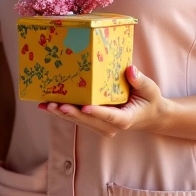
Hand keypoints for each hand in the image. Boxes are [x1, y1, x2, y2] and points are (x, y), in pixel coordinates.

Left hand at [38, 66, 168, 136]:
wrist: (148, 115)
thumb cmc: (149, 100)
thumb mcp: (150, 89)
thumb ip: (140, 81)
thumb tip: (130, 69)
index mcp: (126, 118)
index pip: (111, 117)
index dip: (97, 112)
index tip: (84, 106)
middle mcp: (111, 125)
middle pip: (90, 121)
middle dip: (72, 114)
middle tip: (56, 105)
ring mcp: (101, 125)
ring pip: (80, 121)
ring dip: (62, 114)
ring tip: (46, 105)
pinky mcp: (94, 121)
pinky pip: (77, 117)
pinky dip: (62, 112)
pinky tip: (47, 105)